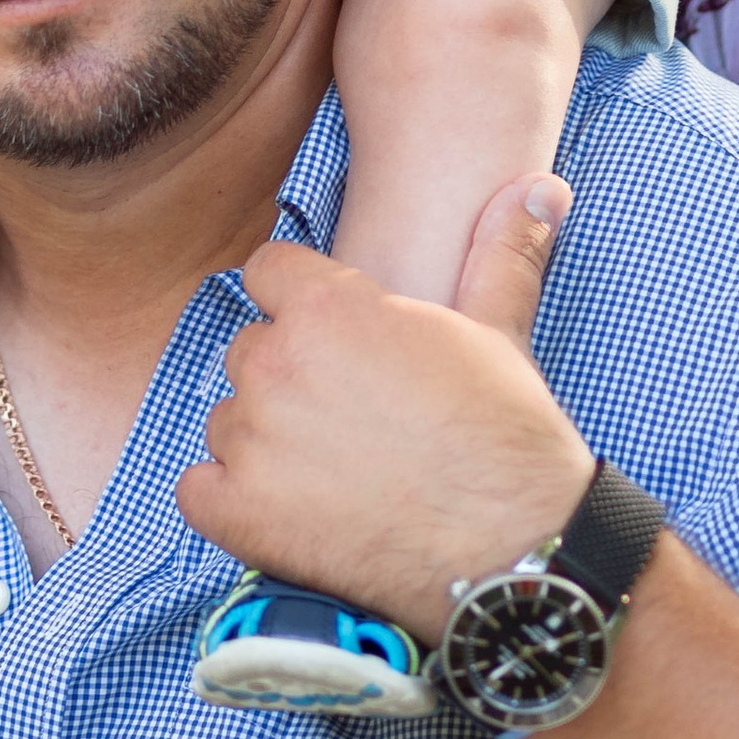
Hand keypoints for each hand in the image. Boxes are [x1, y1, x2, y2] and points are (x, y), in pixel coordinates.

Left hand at [175, 177, 591, 640]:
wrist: (511, 550)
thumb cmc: (504, 436)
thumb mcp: (500, 330)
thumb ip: (499, 250)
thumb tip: (542, 187)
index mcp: (327, 307)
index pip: (267, 272)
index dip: (300, 303)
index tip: (336, 339)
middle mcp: (276, 365)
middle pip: (249, 350)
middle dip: (287, 376)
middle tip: (349, 416)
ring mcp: (251, 441)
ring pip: (227, 420)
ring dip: (262, 442)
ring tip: (331, 471)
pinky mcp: (238, 514)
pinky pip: (196, 489)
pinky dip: (229, 501)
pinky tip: (284, 510)